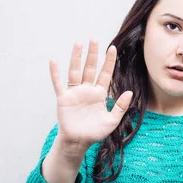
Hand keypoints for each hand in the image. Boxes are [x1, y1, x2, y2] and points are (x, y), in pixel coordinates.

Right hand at [49, 40, 132, 156]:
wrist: (78, 142)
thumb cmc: (95, 132)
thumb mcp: (112, 121)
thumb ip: (121, 107)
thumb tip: (129, 92)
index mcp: (99, 94)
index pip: (105, 74)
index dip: (109, 62)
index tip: (112, 48)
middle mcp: (87, 90)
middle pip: (90, 68)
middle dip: (92, 54)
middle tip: (94, 39)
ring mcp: (74, 93)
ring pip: (75, 72)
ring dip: (76, 58)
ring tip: (78, 44)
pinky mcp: (63, 99)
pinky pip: (58, 84)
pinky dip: (55, 73)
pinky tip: (53, 61)